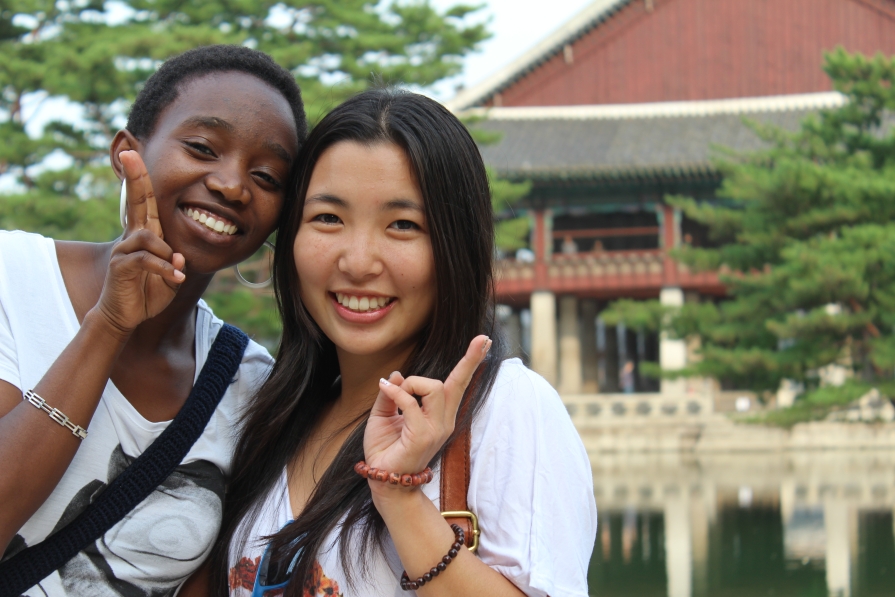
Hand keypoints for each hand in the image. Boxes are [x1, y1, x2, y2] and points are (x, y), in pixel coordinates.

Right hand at [93, 151, 184, 338]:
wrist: (124, 316)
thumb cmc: (147, 293)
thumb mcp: (170, 277)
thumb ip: (176, 264)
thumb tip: (178, 255)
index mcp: (145, 236)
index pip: (145, 204)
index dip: (141, 181)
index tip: (134, 156)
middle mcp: (132, 238)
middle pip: (135, 202)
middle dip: (135, 178)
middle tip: (129, 153)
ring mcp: (124, 250)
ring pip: (149, 236)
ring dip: (166, 254)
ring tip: (173, 272)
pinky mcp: (120, 266)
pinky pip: (145, 258)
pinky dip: (163, 267)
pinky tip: (174, 278)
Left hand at [363, 335, 491, 480]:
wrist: (383, 480)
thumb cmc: (385, 448)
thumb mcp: (384, 414)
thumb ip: (392, 394)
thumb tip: (398, 374)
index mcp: (440, 415)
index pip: (459, 384)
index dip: (471, 361)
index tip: (484, 340)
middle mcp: (444, 421)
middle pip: (450, 383)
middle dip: (429, 375)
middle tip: (403, 386)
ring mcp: (436, 430)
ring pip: (434, 388)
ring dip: (410, 385)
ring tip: (393, 395)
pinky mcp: (423, 437)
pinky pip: (411, 402)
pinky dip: (396, 391)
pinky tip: (384, 388)